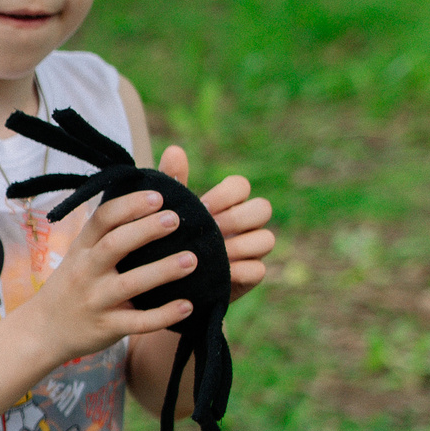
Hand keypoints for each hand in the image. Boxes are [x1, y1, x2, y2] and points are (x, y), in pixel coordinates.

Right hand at [15, 188, 194, 363]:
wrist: (43, 330)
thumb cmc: (73, 284)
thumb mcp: (81, 254)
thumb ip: (108, 231)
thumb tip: (149, 197)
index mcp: (82, 248)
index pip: (102, 219)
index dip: (129, 205)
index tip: (157, 196)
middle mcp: (86, 271)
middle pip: (114, 245)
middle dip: (146, 230)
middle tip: (175, 219)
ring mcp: (96, 301)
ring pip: (130, 284)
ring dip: (162, 271)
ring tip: (191, 260)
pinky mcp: (107, 327)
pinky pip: (138, 322)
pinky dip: (163, 315)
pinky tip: (187, 306)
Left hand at [157, 146, 276, 299]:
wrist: (163, 280)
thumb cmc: (170, 238)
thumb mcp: (169, 211)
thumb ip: (173, 182)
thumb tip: (174, 150)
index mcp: (228, 203)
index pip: (241, 186)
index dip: (226, 194)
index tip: (202, 206)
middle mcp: (245, 224)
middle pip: (262, 208)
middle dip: (237, 218)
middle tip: (211, 228)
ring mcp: (251, 250)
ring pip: (266, 239)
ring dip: (239, 245)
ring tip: (211, 252)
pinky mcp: (249, 277)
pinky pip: (259, 270)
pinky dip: (239, 270)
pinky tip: (215, 272)